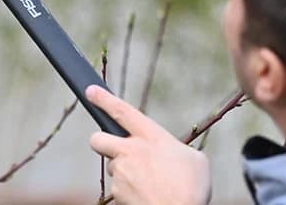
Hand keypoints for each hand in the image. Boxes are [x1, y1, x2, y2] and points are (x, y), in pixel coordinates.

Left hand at [87, 85, 210, 204]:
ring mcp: (121, 173)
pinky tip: (149, 197)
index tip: (90, 91)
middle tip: (116, 150)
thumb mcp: (195, 160)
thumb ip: (175, 150)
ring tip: (152, 185)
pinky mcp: (118, 193)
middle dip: (101, 141)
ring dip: (127, 175)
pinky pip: (120, 190)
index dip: (104, 99)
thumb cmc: (192, 189)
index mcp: (151, 136)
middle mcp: (131, 151)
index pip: (122, 111)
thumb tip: (169, 154)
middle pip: (98, 139)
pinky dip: (131, 193)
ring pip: (115, 169)